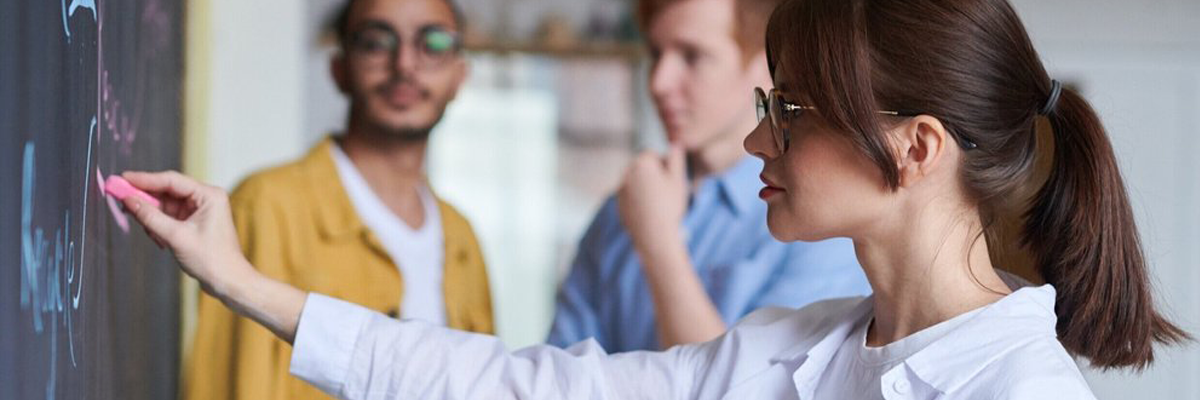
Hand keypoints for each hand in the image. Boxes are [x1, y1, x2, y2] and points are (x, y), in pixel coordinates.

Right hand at [120, 171, 252, 296]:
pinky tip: (158, 239)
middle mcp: (205, 199)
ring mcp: (199, 210)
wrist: (227, 281)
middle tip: (121, 200)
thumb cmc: (212, 259)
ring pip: (165, 206)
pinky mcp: (193, 222)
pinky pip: (168, 217)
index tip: (123, 178)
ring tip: (151, 233)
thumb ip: (150, 217)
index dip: (144, 179)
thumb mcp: (176, 236)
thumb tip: (128, 200)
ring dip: (152, 217)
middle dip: (145, 200)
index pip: (171, 180)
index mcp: (209, 195)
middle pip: (166, 191)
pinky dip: (158, 226)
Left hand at [617, 145, 688, 255]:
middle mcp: (626, 173)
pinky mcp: (618, 203)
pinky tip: (649, 212)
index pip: (653, 155)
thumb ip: (676, 158)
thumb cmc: (669, 206)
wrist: (654, 236)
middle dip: (653, 175)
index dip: (665, 167)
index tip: (671, 181)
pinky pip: (631, 196)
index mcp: (641, 163)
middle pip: (642, 168)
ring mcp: (620, 188)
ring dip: (646, 187)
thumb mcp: (678, 180)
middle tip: (665, 194)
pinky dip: (639, 200)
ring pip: (636, 182)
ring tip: (658, 204)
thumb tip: (675, 143)